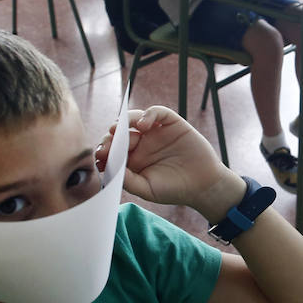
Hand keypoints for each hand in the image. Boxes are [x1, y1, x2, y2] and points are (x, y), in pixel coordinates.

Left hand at [96, 106, 242, 218]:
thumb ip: (128, 179)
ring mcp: (155, 132)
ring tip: (117, 129)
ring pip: (134, 118)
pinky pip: (156, 112)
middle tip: (107, 145)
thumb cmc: (173, 190)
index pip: (112, 150)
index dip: (104, 150)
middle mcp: (141, 143)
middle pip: (119, 133)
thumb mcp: (146, 189)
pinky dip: (148, 114)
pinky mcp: (171, 123)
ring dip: (123, 122)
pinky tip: (144, 125)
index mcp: (132, 159)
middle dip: (110, 138)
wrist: (203, 186)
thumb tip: (108, 166)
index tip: (100, 157)